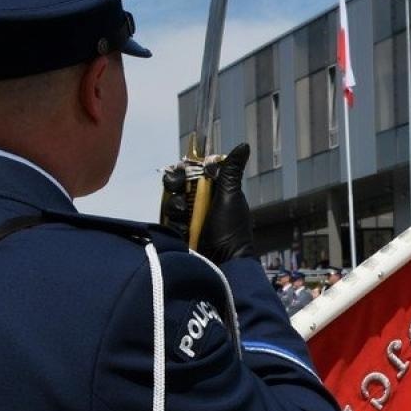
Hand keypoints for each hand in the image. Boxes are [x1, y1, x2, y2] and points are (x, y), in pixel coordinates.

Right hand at [160, 143, 252, 263]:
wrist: (224, 265)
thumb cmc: (231, 230)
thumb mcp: (231, 197)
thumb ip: (230, 172)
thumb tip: (242, 146)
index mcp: (215, 192)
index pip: (193, 172)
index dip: (184, 169)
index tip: (181, 169)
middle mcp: (201, 204)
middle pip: (178, 186)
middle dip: (176, 186)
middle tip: (179, 191)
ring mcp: (190, 220)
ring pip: (171, 203)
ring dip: (175, 207)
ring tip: (184, 216)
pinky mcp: (180, 235)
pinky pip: (168, 222)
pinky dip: (172, 224)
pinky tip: (181, 230)